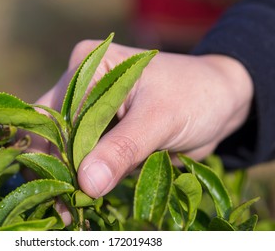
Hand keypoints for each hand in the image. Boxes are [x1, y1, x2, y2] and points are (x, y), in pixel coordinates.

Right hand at [34, 40, 252, 198]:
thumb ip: (123, 149)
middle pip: (55, 130)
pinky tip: (83, 198)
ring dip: (68, 176)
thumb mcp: (160, 119)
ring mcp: (90, 108)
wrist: (220, 101)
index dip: (57, 152)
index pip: (60, 114)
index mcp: (90, 65)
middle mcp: (82, 83)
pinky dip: (85, 176)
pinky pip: (85, 155)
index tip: (63, 189)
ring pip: (66, 146)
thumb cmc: (195, 96)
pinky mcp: (102, 129)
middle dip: (57, 167)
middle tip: (62, 206)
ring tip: (69, 208)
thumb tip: (86, 183)